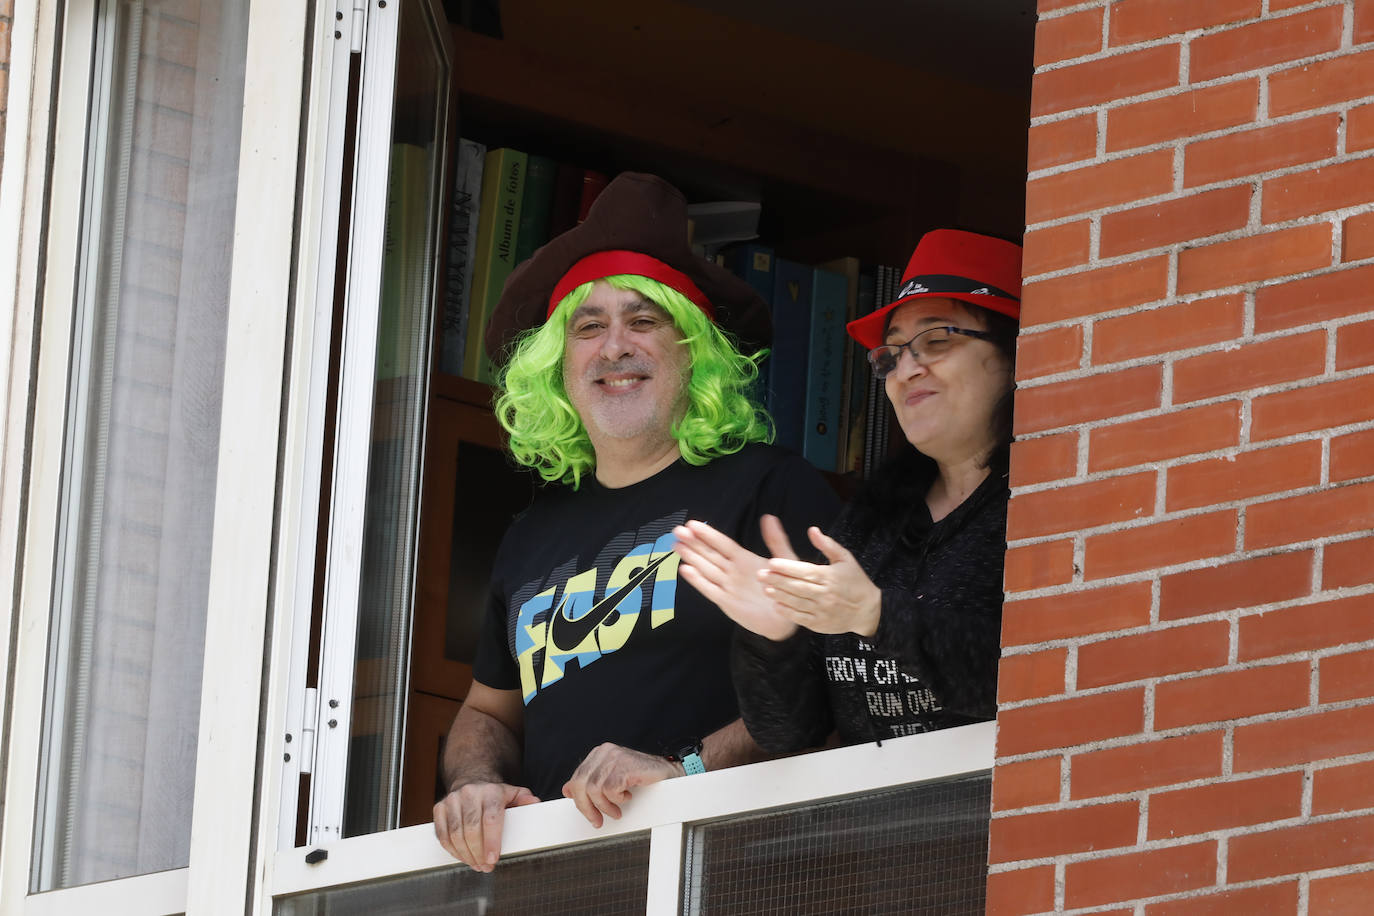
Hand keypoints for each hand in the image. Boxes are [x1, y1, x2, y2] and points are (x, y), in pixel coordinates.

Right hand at [433, 781, 539, 870]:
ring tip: (476, 864)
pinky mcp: (439, 808)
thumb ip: (525, 800)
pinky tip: (462, 857)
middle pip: (471, 830)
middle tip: (486, 866)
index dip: (492, 842)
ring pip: (456, 834)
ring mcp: (452, 800)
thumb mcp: (513, 793)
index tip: (493, 859)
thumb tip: (535, 804)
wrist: (471, 780)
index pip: (491, 819)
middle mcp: (469, 793)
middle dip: (479, 853)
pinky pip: (442, 834)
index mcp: (490, 791)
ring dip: (466, 855)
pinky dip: (452, 850)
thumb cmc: (495, 794)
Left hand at [561, 743, 680, 827]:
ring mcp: (614, 757)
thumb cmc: (642, 777)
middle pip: (581, 784)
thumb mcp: (612, 779)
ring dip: (605, 807)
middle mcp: (604, 752)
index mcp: (599, 754)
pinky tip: (627, 797)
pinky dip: (618, 799)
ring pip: (594, 790)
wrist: (668, 774)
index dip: (579, 800)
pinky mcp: (624, 766)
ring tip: (616, 810)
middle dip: (587, 808)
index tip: (589, 814)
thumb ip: (591, 782)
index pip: (577, 778)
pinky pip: (610, 790)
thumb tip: (567, 790)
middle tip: (598, 820)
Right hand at [673, 518, 797, 640]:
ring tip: (677, 545)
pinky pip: (710, 589)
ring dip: (691, 557)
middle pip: (709, 554)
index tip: (692, 524)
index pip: (722, 544)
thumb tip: (768, 517)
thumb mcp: (785, 560)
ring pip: (706, 569)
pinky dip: (698, 580)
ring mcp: (727, 586)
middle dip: (693, 543)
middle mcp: (732, 571)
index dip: (708, 534)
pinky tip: (685, 570)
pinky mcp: (726, 602)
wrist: (786, 618)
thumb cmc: (785, 587)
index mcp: (744, 559)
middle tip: (678, 531)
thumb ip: (776, 540)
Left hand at [761, 525, 881, 637]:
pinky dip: (788, 612)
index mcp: (830, 577)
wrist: (869, 611)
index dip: (787, 567)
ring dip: (780, 595)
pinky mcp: (820, 624)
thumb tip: (812, 530)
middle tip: (760, 574)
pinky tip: (776, 605)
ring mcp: (822, 610)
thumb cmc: (856, 582)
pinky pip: (801, 618)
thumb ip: (828, 545)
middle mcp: (825, 594)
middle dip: (777, 580)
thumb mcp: (846, 559)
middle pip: (797, 586)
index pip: (805, 571)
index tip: (771, 562)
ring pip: (797, 602)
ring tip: (765, 588)